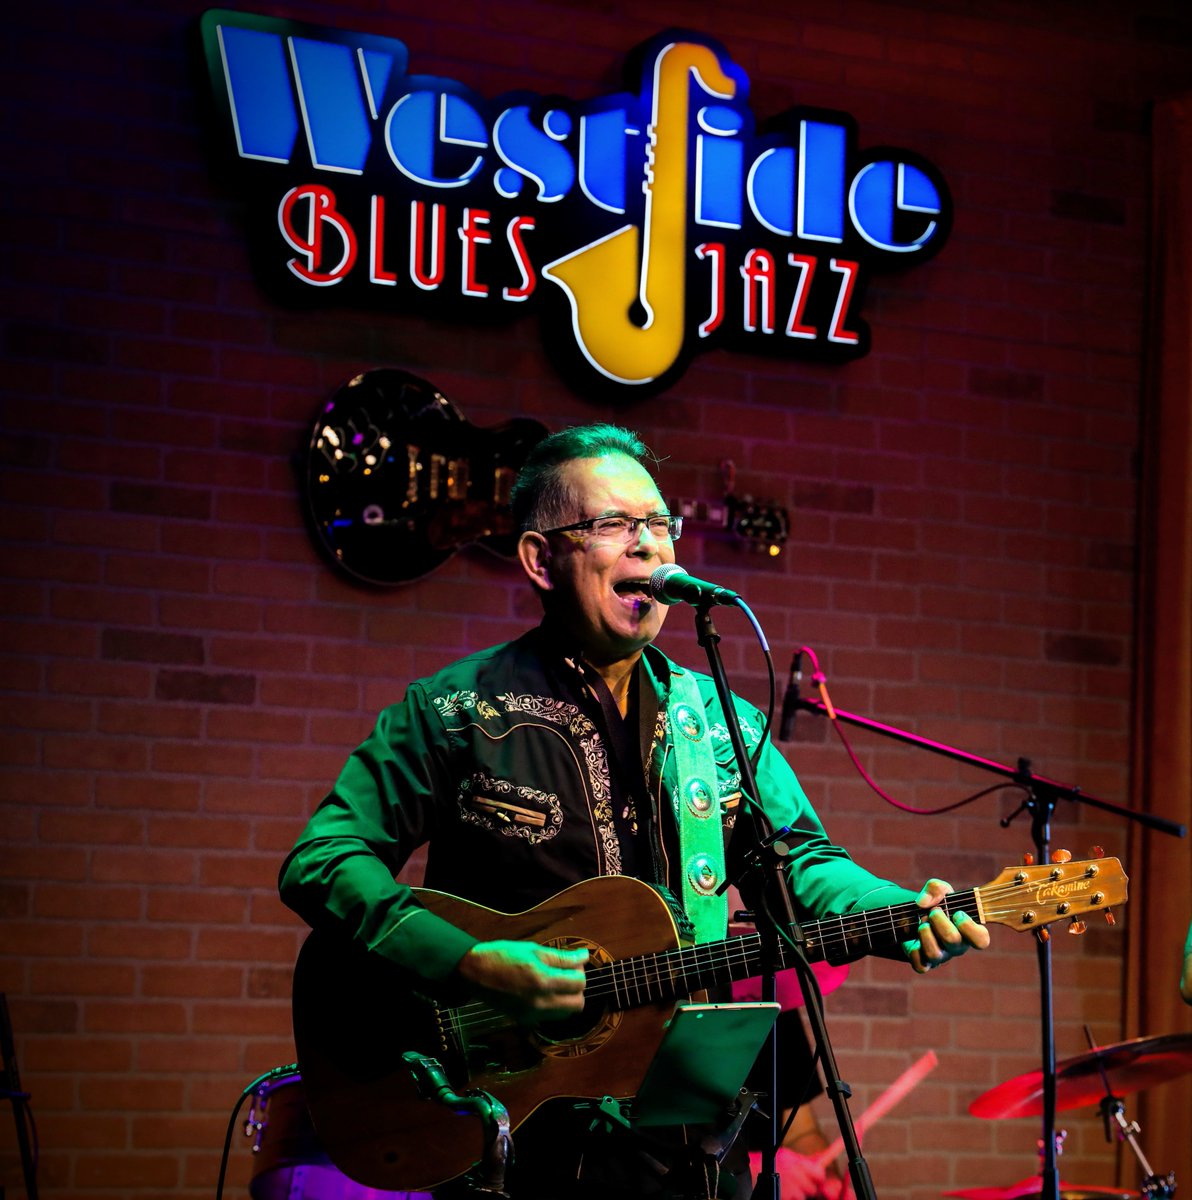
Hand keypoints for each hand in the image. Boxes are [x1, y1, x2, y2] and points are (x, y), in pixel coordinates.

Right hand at [456, 940, 587, 1023]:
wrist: (475, 973)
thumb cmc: (502, 956)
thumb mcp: (533, 950)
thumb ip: (561, 956)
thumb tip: (584, 956)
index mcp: (542, 980)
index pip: (579, 983)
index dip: (580, 970)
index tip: (574, 961)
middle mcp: (540, 1002)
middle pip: (577, 1005)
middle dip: (577, 988)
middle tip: (567, 974)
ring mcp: (532, 1014)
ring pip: (565, 1014)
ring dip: (567, 999)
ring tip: (555, 982)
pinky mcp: (525, 1020)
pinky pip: (550, 1017)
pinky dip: (553, 1006)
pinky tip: (542, 991)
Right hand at [750, 1148, 843, 1199]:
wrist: (751, 1172)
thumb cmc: (769, 1162)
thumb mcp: (787, 1155)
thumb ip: (804, 1160)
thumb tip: (821, 1158)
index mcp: (798, 1164)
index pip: (819, 1174)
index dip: (818, 1176)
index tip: (816, 1177)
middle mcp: (796, 1177)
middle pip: (812, 1189)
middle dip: (807, 1186)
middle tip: (798, 1182)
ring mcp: (792, 1191)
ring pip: (803, 1196)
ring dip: (797, 1193)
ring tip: (787, 1186)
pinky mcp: (786, 1199)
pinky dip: (790, 1197)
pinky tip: (783, 1191)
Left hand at [904, 879, 989, 972]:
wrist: (917, 918)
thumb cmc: (937, 905)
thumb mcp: (939, 891)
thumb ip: (936, 888)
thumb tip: (923, 902)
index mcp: (968, 932)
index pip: (981, 940)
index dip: (969, 927)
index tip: (957, 913)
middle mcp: (957, 947)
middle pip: (953, 941)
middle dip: (939, 921)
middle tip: (933, 912)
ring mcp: (942, 957)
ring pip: (935, 954)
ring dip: (925, 934)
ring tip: (922, 923)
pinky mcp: (925, 964)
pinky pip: (920, 965)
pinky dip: (914, 951)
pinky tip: (914, 939)